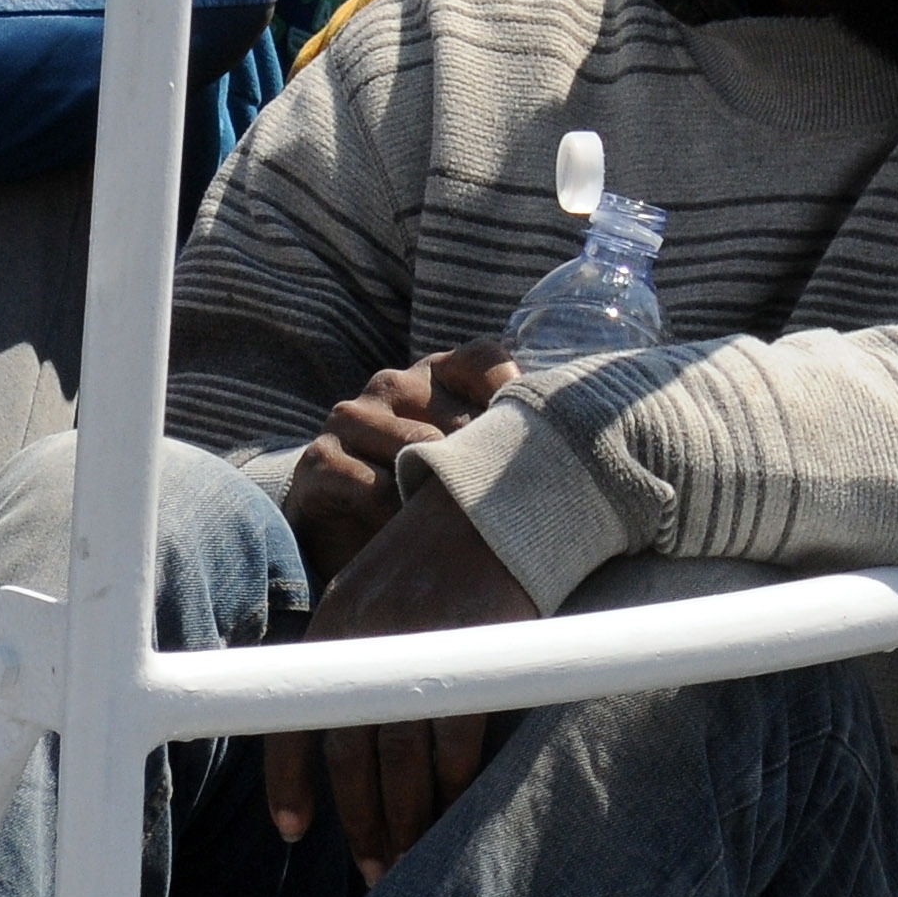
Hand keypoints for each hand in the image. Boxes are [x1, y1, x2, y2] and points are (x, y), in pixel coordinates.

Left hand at [262, 482, 538, 880]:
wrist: (497, 501)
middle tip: (374, 863)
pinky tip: (452, 806)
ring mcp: (423, 643)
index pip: (295, 718)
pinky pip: (456, 739)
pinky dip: (453, 783)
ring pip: (403, 758)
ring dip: (406, 815)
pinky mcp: (475, 651)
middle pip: (353, 753)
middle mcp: (369, 637)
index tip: (292, 830)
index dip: (289, 781)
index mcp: (334, 623)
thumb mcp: (372, 589)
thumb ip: (353, 651)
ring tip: (409, 851)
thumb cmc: (434, 554)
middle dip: (361, 818)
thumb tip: (339, 727)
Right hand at [284, 338, 519, 585]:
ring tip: (460, 528)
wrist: (340, 538)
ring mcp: (351, 417)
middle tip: (507, 507)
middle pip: (458, 415)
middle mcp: (392, 385)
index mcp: (435, 372)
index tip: (541, 439)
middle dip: (484, 465)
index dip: (515, 394)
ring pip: (417, 449)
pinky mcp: (318, 460)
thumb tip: (579, 445)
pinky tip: (407, 535)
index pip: (485, 358)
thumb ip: (505, 442)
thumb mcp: (467, 463)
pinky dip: (395, 514)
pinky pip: (371, 486)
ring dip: (441, 494)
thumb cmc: (421, 494)